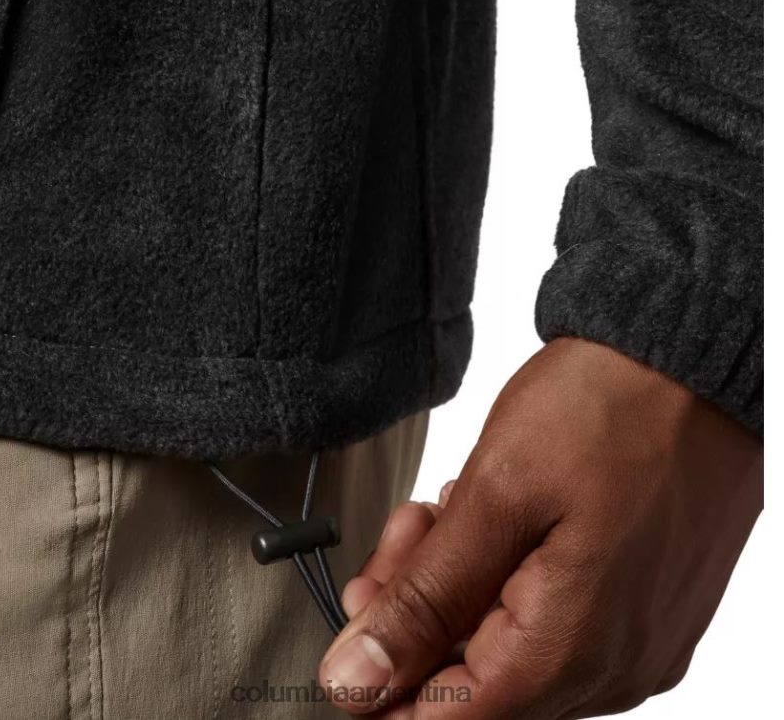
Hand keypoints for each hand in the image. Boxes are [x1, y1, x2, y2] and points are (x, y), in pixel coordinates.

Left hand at [318, 337, 761, 717]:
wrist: (687, 360)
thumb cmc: (607, 409)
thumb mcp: (495, 495)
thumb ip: (426, 601)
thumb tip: (357, 681)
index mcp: (567, 651)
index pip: (443, 718)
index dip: (382, 677)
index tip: (359, 613)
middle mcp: (609, 667)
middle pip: (472, 680)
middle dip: (419, 610)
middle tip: (407, 533)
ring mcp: (631, 639)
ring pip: (506, 646)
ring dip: (459, 586)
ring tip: (449, 510)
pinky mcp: (637, 605)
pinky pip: (549, 619)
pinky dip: (504, 576)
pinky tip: (491, 520)